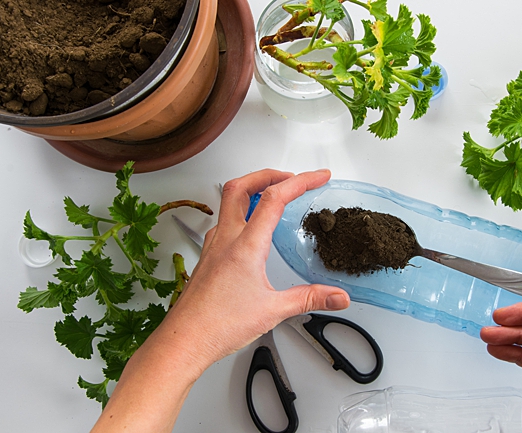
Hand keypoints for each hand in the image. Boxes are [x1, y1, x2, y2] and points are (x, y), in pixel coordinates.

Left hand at [91, 169, 349, 432]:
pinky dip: (239, 213)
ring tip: (271, 194)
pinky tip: (247, 229)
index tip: (319, 176)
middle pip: (242, 186)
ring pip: (227, 202)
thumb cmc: (218, 326)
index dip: (301, 181)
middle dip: (268, 174)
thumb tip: (338, 296)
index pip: (274, 198)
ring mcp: (213, 246)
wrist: (183, 341)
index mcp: (245, 245)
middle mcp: (226, 239)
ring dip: (251, 190)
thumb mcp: (273, 311)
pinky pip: (222, 223)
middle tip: (290, 176)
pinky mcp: (207, 258)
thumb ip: (309, 299)